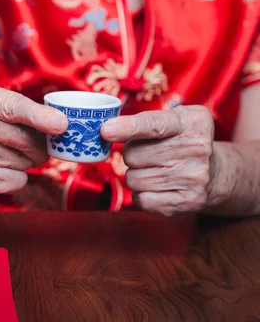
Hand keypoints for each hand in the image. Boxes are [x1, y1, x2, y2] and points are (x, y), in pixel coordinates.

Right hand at [0, 79, 67, 198]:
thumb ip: (13, 103)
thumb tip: (58, 123)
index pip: (12, 107)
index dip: (40, 117)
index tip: (61, 124)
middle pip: (27, 138)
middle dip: (40, 142)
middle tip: (32, 140)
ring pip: (26, 161)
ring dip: (25, 158)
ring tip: (2, 151)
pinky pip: (18, 180)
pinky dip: (15, 175)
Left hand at [101, 105, 215, 216]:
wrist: (215, 172)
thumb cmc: (180, 141)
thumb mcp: (171, 120)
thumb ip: (141, 121)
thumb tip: (105, 131)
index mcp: (191, 122)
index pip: (154, 124)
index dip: (128, 127)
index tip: (106, 131)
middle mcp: (197, 148)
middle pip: (133, 155)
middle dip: (132, 155)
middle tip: (149, 154)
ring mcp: (194, 177)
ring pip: (133, 179)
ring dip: (136, 175)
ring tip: (156, 170)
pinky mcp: (188, 201)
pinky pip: (142, 200)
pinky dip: (142, 195)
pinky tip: (158, 187)